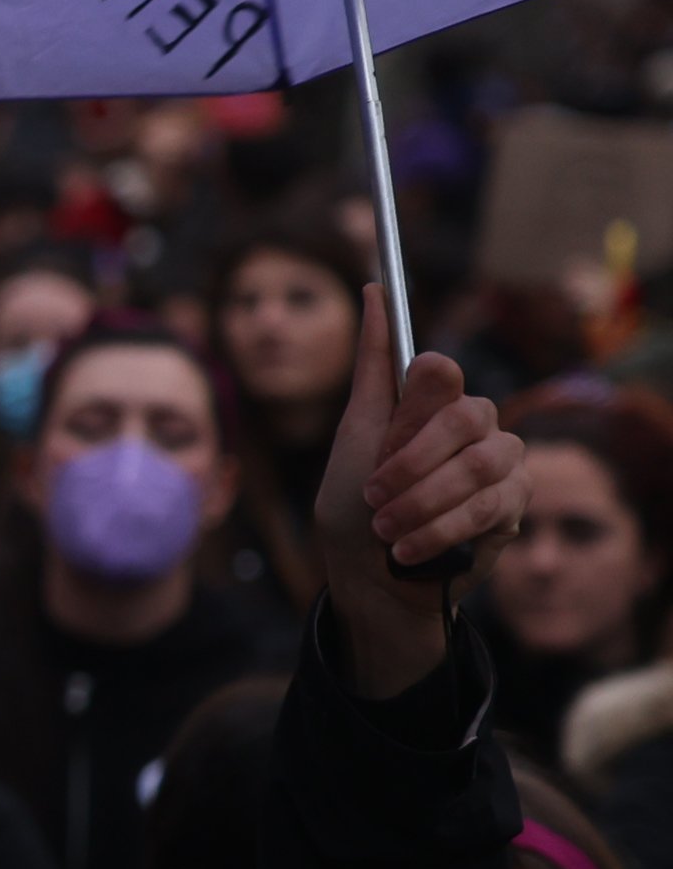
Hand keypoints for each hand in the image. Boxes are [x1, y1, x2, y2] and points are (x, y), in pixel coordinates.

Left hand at [318, 286, 520, 699]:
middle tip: (373, 496)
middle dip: (410, 462)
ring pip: (478, 465)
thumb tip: (374, 290)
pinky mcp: (513, 506)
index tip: (387, 424)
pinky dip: (438, 531)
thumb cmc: (354, 508)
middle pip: (464, 416)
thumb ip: (377, 376)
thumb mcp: (355, 441)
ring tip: (385, 529)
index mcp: (431, 401)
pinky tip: (408, 549)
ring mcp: (501, 462)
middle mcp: (474, 423)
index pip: (437, 372)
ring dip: (421, 503)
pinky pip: (488, 508)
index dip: (416, 395)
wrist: (370, 578)